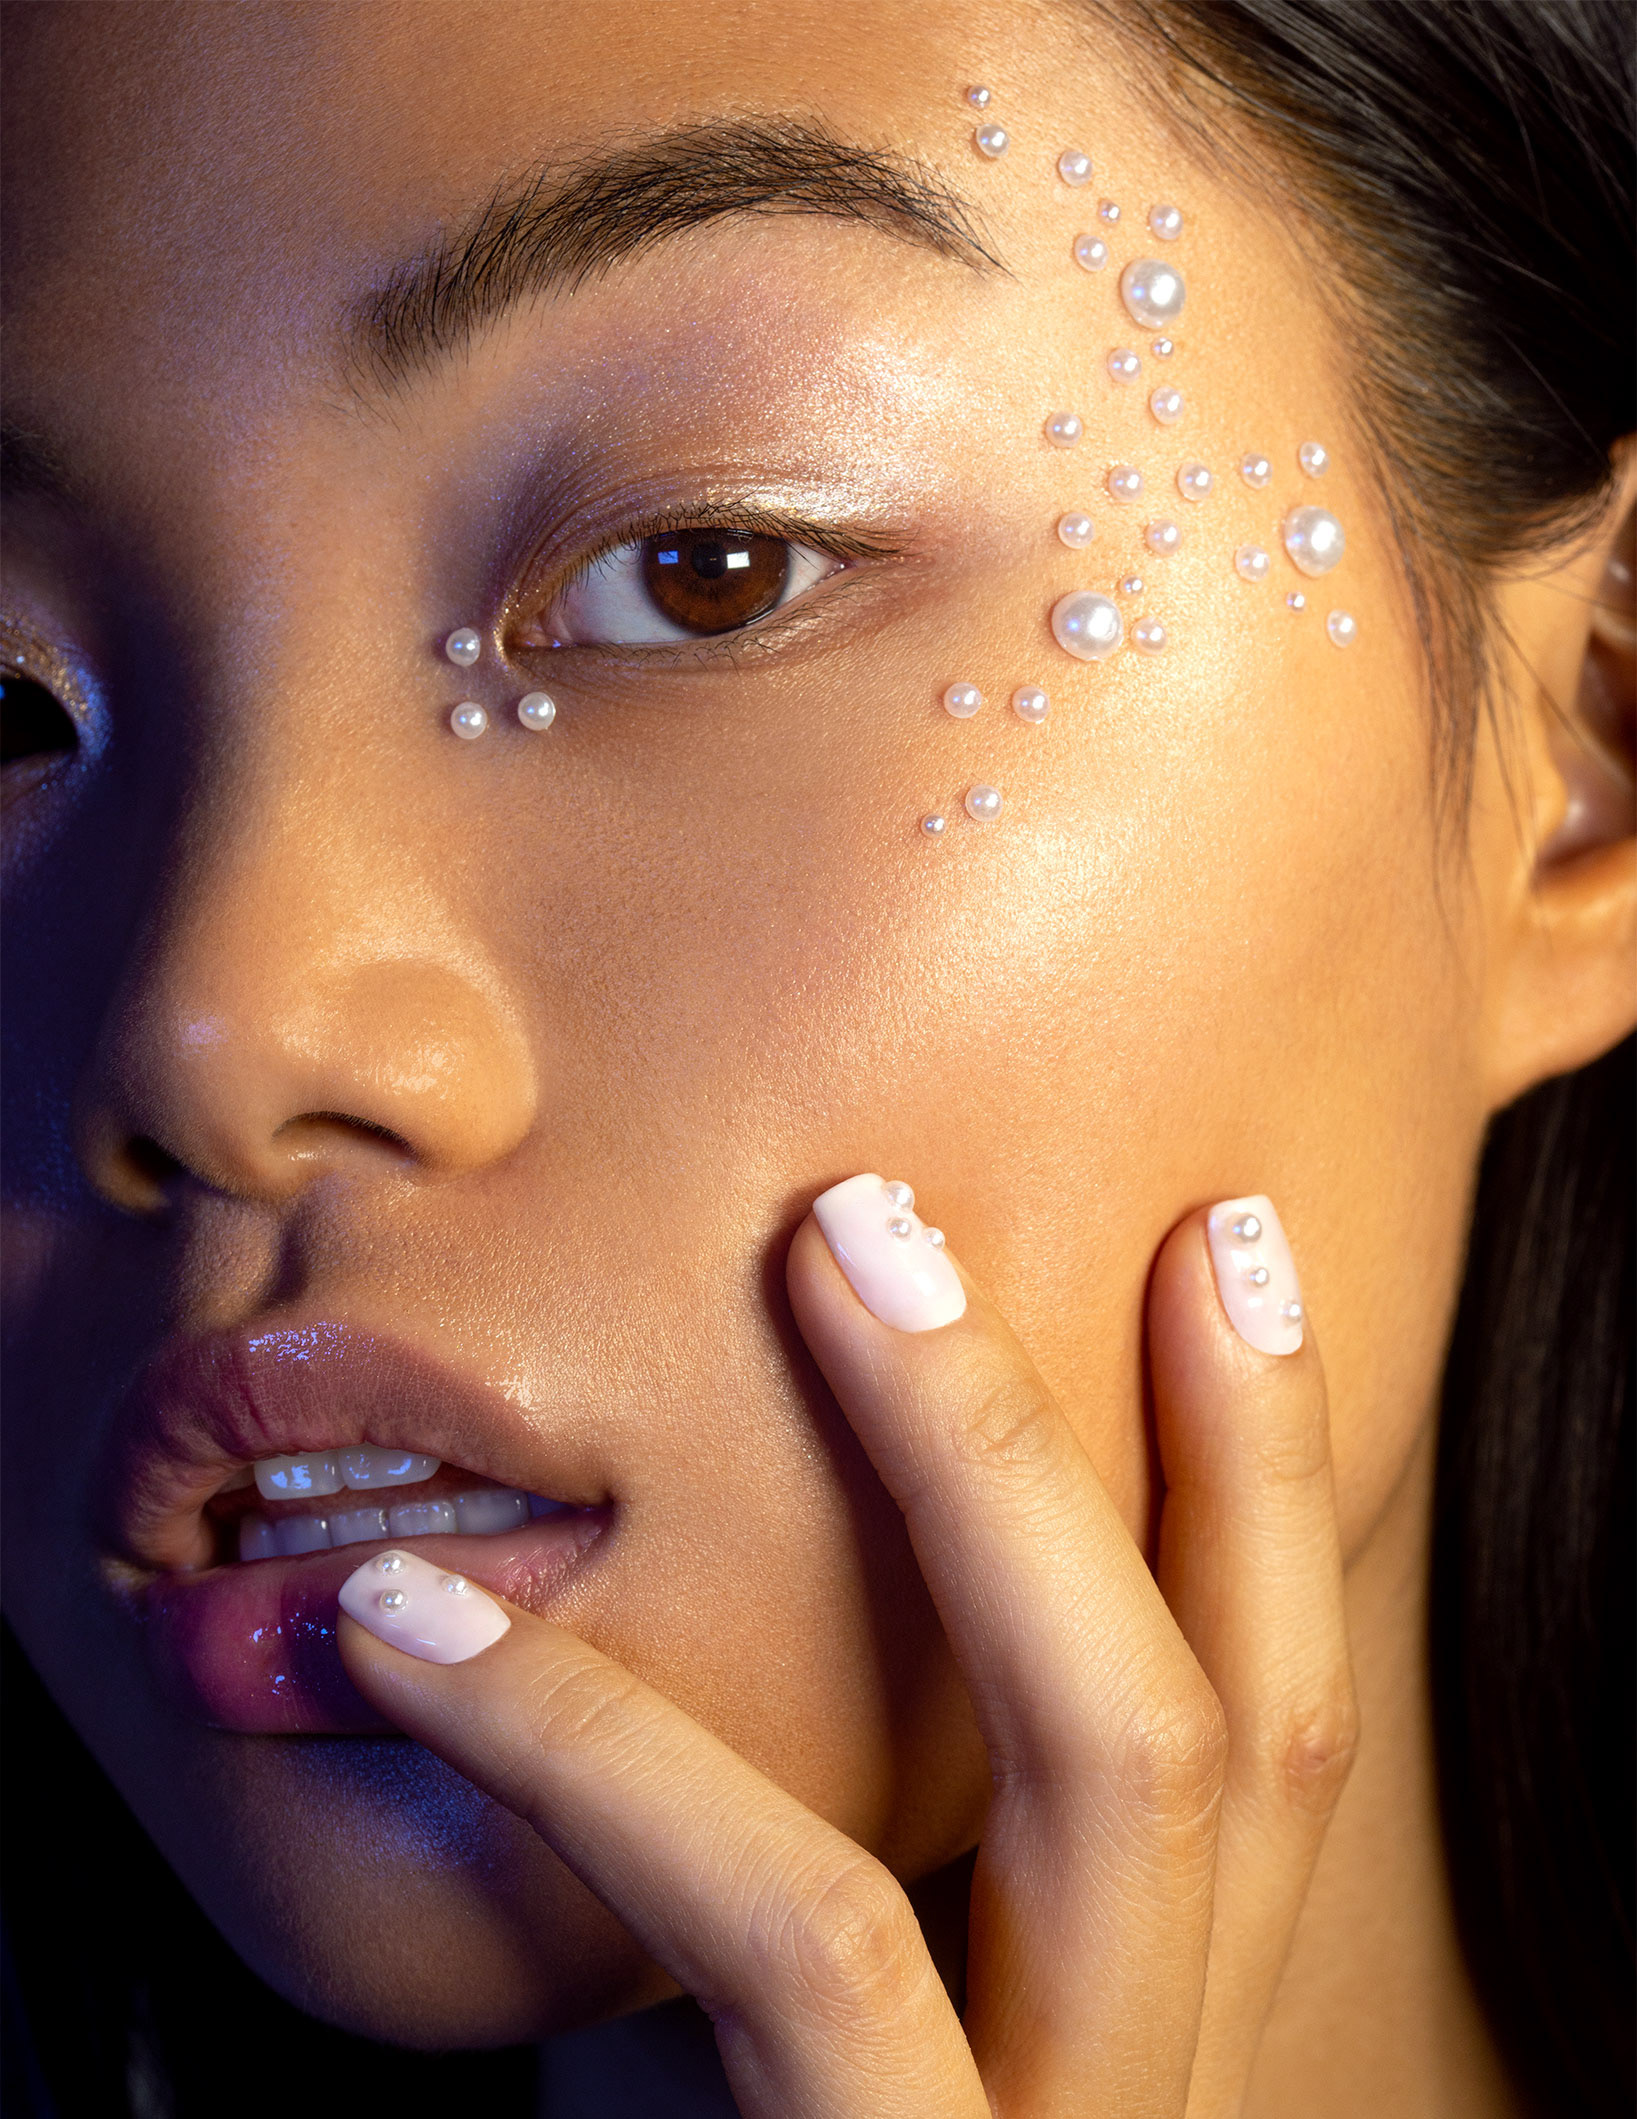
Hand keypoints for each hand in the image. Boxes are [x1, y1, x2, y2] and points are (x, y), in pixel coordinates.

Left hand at [338, 1178, 1355, 2116]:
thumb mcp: (835, 2086)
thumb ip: (838, 1915)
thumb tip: (703, 1674)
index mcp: (1152, 2041)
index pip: (1275, 1720)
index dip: (1275, 1472)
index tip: (1225, 1248)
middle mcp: (1161, 2096)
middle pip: (1225, 1718)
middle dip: (1119, 1428)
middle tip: (928, 1211)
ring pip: (1100, 1776)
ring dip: (969, 1484)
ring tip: (825, 1265)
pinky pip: (809, 1939)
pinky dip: (614, 1749)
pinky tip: (424, 1634)